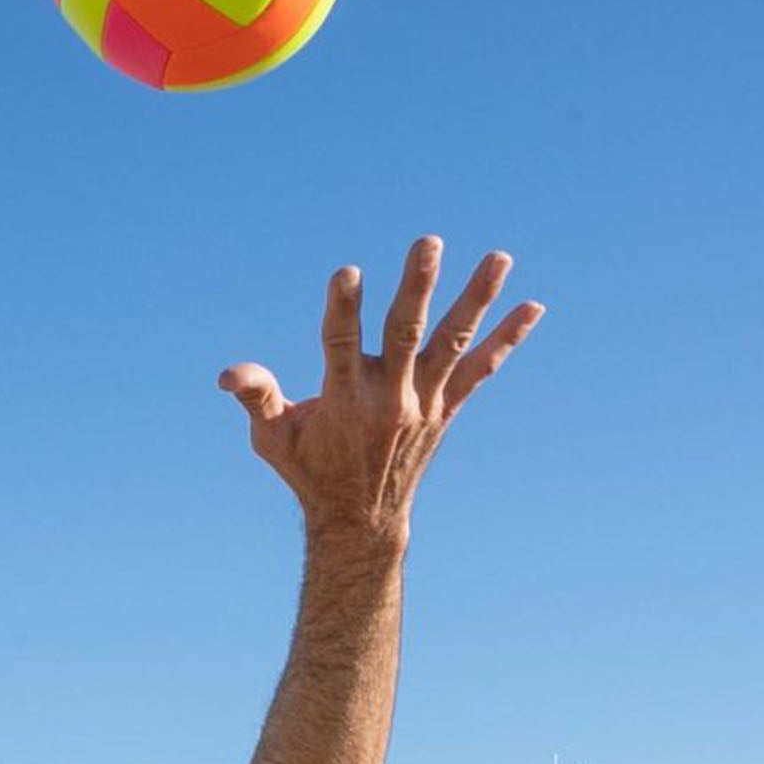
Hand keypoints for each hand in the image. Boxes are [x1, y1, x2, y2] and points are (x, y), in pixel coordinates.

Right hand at [220, 237, 544, 544]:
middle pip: (406, 334)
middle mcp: (390, 400)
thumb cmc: (310, 469)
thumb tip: (228, 375)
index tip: (348, 272)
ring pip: (454, 343)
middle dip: (417, 287)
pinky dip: (508, 340)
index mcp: (344, 402)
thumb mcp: (273, 439)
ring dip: (478, 300)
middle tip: (429, 242)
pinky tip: (534, 307)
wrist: (360, 521)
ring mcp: (425, 403)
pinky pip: (482, 369)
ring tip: (501, 257)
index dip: (343, 311)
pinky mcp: (447, 408)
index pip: (340, 347)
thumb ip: (257, 399)